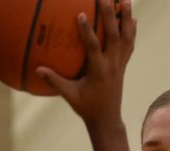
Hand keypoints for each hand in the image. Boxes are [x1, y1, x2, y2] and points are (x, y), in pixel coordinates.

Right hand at [38, 0, 134, 126]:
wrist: (107, 119)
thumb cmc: (86, 107)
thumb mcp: (69, 95)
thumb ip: (55, 81)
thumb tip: (37, 69)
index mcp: (98, 71)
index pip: (93, 47)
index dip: (87, 31)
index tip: (81, 14)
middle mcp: (112, 65)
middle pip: (114, 37)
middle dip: (111, 16)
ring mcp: (120, 64)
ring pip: (126, 38)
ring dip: (126, 18)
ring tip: (126, 0)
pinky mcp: (123, 65)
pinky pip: (130, 45)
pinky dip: (132, 30)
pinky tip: (132, 18)